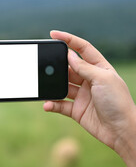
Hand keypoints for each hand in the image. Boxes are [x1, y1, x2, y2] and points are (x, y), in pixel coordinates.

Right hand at [44, 31, 135, 166]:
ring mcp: (82, 95)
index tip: (53, 34)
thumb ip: (84, 67)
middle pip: (69, 67)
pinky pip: (60, 104)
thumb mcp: (102, 79)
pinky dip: (52, 104)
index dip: (69, 40)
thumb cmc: (118, 102)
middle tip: (45, 65)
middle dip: (56, 66)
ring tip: (44, 86)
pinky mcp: (76, 110)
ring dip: (52, 86)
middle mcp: (90, 80)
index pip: (82, 49)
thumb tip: (69, 55)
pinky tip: (47, 104)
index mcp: (99, 68)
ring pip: (62, 86)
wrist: (122, 131)